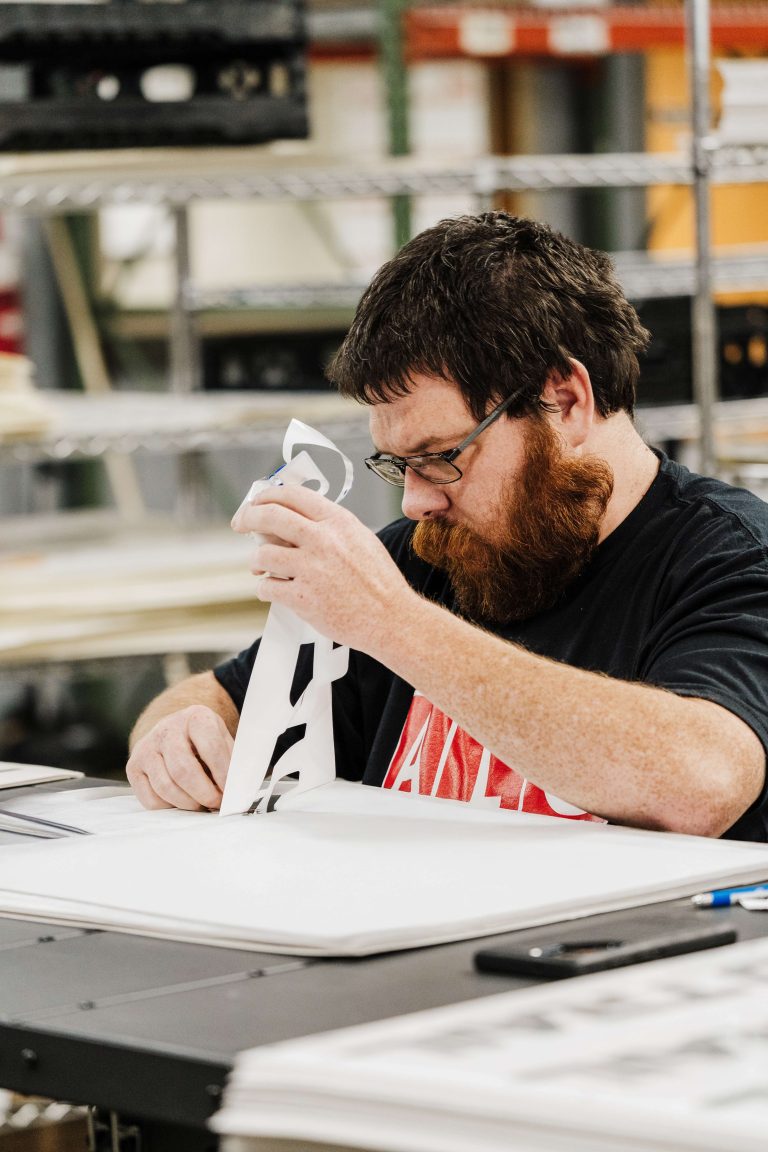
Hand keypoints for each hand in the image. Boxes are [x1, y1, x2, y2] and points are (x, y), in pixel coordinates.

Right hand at [126, 705, 233, 809]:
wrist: (175, 731)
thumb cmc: (205, 741)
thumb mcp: (223, 740)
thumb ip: (233, 762)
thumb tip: (239, 789)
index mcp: (196, 718)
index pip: (211, 748)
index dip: (223, 775)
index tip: (231, 792)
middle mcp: (167, 729)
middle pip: (183, 770)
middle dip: (204, 793)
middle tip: (216, 804)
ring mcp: (146, 747)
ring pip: (165, 786)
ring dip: (188, 804)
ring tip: (201, 805)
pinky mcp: (133, 766)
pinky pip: (150, 799)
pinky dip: (169, 807)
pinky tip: (181, 802)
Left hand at [231, 485, 412, 653]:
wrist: (391, 618)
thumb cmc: (378, 582)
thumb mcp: (361, 539)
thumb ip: (329, 526)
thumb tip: (292, 517)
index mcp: (338, 522)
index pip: (292, 495)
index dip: (267, 495)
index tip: (256, 503)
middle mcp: (323, 541)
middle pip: (269, 516)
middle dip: (247, 518)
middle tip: (240, 524)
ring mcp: (312, 570)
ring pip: (262, 554)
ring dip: (256, 561)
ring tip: (261, 568)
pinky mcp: (303, 598)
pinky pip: (267, 587)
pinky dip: (265, 588)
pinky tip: (273, 590)